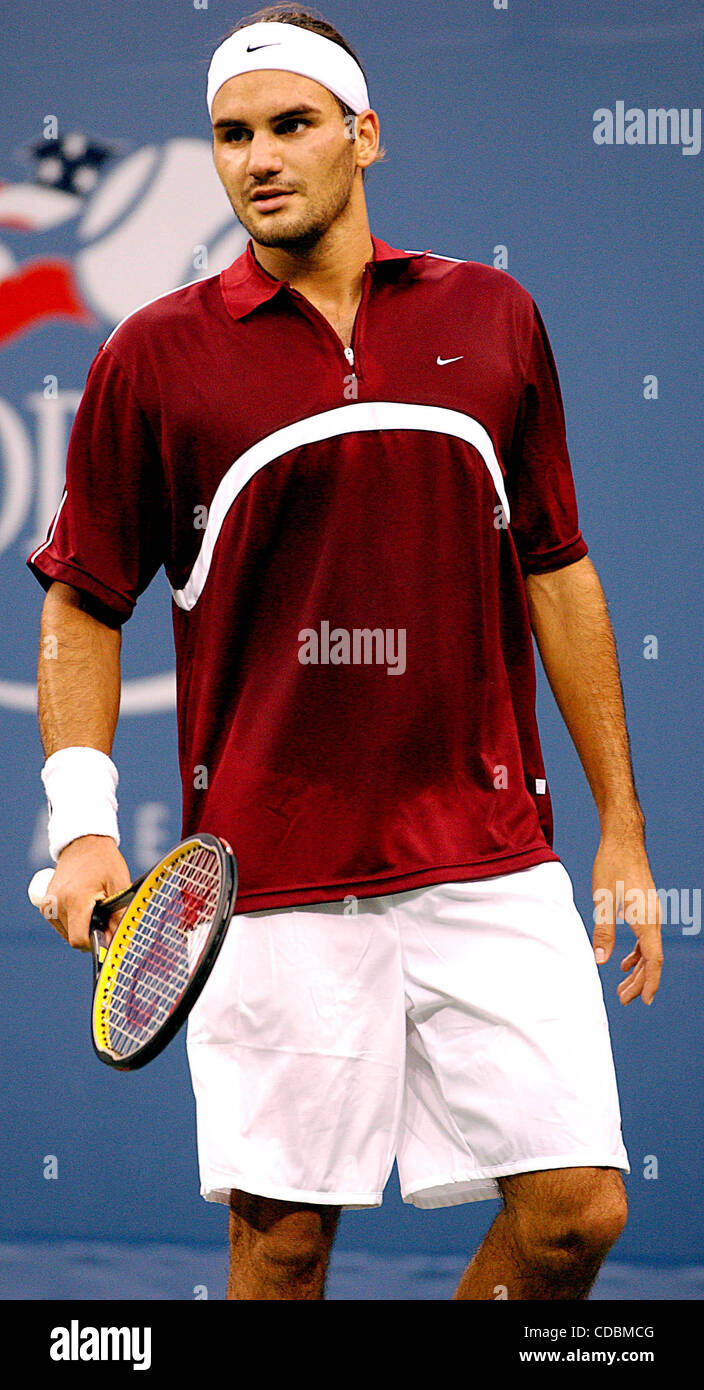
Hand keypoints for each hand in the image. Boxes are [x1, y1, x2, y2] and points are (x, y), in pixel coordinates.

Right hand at [37, 835, 131, 951]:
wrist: (83, 843)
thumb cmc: (104, 862)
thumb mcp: (118, 886)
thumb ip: (119, 915)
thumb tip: (119, 941)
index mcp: (75, 900)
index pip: (80, 940)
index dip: (97, 943)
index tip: (109, 935)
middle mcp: (57, 904)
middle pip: (75, 938)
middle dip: (93, 934)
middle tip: (106, 915)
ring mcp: (48, 905)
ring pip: (68, 934)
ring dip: (83, 928)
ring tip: (94, 907)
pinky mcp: (45, 906)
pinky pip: (61, 926)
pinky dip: (74, 922)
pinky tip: (83, 906)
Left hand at [591, 833, 662, 1004]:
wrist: (623, 840)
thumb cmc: (612, 866)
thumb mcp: (602, 900)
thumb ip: (603, 932)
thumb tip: (599, 961)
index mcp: (646, 920)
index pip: (653, 960)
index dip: (648, 983)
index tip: (643, 1001)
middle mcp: (654, 919)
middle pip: (651, 959)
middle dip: (639, 982)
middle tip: (624, 1000)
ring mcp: (651, 913)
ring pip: (649, 950)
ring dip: (636, 970)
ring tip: (622, 988)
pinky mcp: (645, 907)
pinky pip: (645, 938)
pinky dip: (636, 954)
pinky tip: (622, 962)